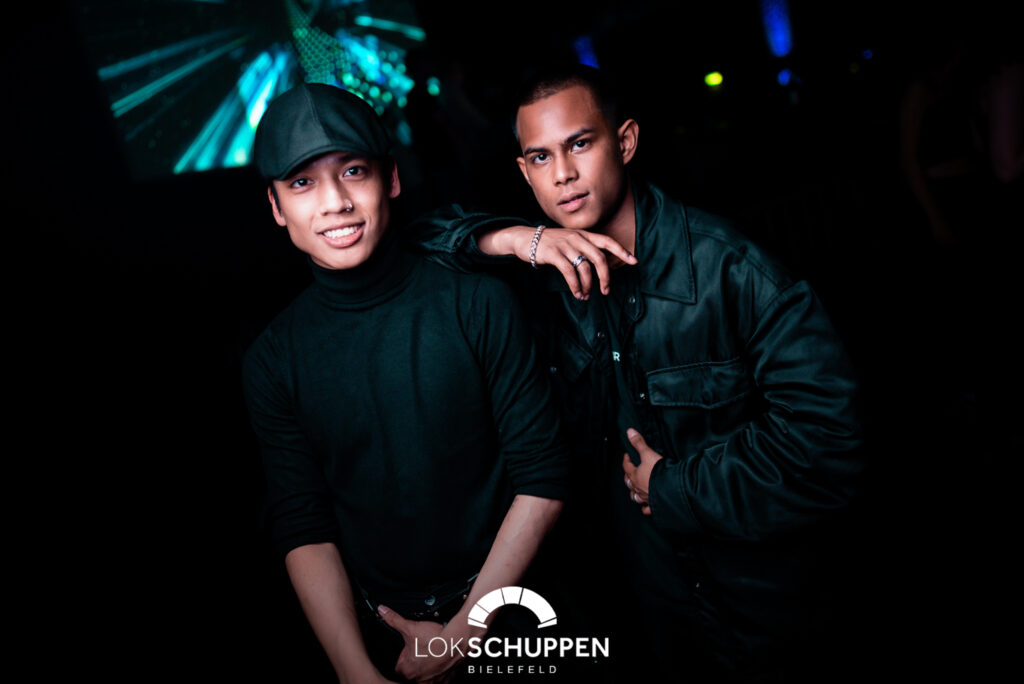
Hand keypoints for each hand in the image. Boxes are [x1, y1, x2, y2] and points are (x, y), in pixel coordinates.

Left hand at [377, 606, 461, 682]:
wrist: (457, 641)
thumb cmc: (436, 640)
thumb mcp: (410, 627)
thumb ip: (394, 620)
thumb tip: (383, 611)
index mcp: (408, 670)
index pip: (399, 666)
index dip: (403, 655)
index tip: (409, 647)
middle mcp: (421, 679)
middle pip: (414, 671)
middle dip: (417, 660)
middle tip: (422, 647)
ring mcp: (435, 680)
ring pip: (429, 674)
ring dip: (430, 665)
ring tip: (433, 651)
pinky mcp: (448, 677)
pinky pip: (443, 675)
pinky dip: (443, 667)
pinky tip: (444, 655)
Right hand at [481, 225, 636, 298]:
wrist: (525, 239)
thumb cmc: (550, 244)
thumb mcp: (569, 241)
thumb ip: (583, 249)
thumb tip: (598, 267)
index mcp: (583, 235)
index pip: (607, 241)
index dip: (622, 251)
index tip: (634, 261)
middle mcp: (577, 238)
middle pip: (599, 258)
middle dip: (605, 277)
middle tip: (606, 291)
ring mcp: (565, 245)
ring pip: (585, 268)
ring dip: (588, 285)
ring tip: (585, 296)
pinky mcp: (554, 254)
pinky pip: (570, 272)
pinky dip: (575, 285)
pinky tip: (576, 293)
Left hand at [621, 428, 663, 516]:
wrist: (671, 489)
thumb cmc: (659, 471)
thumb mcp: (649, 454)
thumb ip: (639, 443)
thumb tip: (629, 431)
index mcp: (635, 475)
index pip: (626, 466)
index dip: (626, 460)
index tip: (627, 455)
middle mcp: (637, 487)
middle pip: (629, 482)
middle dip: (628, 477)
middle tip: (629, 472)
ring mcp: (644, 497)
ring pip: (635, 496)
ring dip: (634, 493)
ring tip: (635, 489)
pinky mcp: (653, 505)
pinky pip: (646, 509)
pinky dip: (645, 508)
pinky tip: (645, 506)